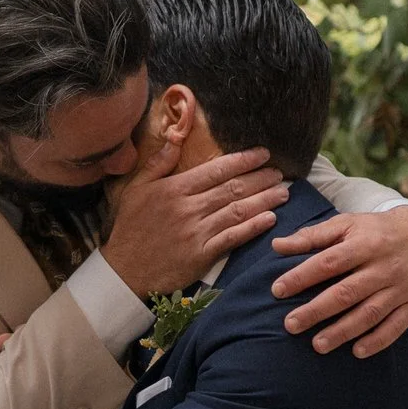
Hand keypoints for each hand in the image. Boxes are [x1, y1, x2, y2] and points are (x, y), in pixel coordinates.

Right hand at [101, 135, 287, 297]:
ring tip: (283, 193)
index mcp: (174, 189)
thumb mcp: (135, 190)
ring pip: (237, 211)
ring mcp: (197, 231)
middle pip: (233, 188)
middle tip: (280, 173)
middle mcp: (189, 207)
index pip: (216, 169)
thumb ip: (157, 164)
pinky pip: (233, 237)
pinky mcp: (202, 254)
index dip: (243, 160)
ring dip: (264, 200)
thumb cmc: (130, 229)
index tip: (263, 154)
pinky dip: (253, 227)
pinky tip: (270, 219)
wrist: (124, 270)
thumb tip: (174, 139)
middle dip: (260, 178)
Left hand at [273, 204, 407, 356]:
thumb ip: (312, 236)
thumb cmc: (374, 232)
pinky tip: (356, 351)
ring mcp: (402, 287)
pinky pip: (396, 326)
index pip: (329, 261)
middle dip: (317, 310)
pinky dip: (377, 341)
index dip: (302, 276)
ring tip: (317, 345)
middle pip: (347, 292)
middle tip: (290, 325)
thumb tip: (276, 246)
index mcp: (365, 244)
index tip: (277, 290)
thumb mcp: (346, 224)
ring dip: (343, 331)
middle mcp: (385, 266)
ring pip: (370, 313)